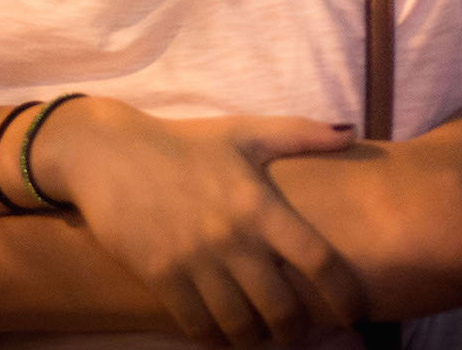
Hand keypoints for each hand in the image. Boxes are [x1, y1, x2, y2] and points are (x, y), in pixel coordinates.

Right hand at [34, 97, 365, 345]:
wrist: (109, 153)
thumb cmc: (184, 143)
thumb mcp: (244, 132)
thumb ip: (300, 134)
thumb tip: (351, 134)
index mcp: (259, 204)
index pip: (318, 260)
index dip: (344, 294)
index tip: (353, 310)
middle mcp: (231, 238)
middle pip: (282, 309)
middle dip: (297, 329)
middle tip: (299, 328)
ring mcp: (194, 261)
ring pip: (240, 327)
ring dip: (256, 337)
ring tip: (260, 331)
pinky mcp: (160, 277)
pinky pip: (198, 327)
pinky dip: (216, 337)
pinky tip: (222, 330)